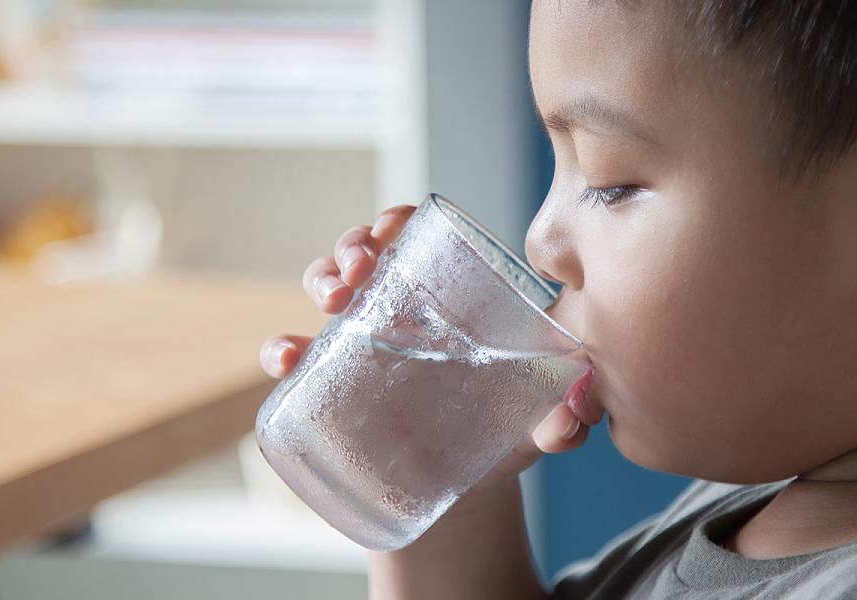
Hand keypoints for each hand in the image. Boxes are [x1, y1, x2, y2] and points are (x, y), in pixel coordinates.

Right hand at [259, 204, 588, 499]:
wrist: (463, 489)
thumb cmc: (502, 435)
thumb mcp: (534, 424)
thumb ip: (560, 420)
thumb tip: (574, 418)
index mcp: (446, 300)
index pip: (415, 240)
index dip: (396, 221)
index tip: (394, 226)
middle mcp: (399, 311)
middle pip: (364, 253)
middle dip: (354, 244)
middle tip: (361, 267)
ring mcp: (362, 345)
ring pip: (327, 287)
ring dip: (322, 277)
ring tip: (334, 298)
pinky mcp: (332, 385)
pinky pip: (297, 357)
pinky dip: (281, 348)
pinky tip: (287, 357)